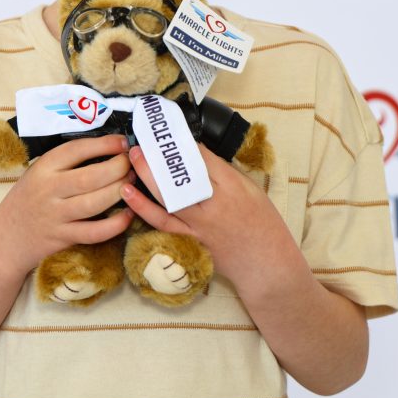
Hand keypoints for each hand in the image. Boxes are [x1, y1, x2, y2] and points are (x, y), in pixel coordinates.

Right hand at [0, 135, 134, 276]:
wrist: (7, 237)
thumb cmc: (30, 197)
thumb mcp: (40, 171)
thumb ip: (67, 161)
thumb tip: (108, 147)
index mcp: (44, 167)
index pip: (77, 150)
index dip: (104, 144)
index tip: (122, 143)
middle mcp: (49, 190)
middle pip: (90, 177)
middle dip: (117, 168)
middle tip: (131, 164)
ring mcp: (55, 216)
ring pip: (94, 203)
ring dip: (119, 192)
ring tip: (132, 183)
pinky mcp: (62, 238)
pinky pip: (93, 232)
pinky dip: (114, 224)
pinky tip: (128, 214)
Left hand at [121, 144, 291, 290]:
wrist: (266, 264)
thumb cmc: (263, 223)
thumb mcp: (250, 188)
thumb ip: (223, 172)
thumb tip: (197, 155)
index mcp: (232, 186)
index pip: (202, 158)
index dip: (183, 144)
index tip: (169, 133)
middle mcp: (213, 205)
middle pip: (179, 177)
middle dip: (157, 159)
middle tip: (140, 144)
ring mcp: (200, 225)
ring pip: (167, 199)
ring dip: (146, 180)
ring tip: (131, 162)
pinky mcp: (191, 241)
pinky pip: (164, 224)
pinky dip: (145, 210)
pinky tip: (130, 197)